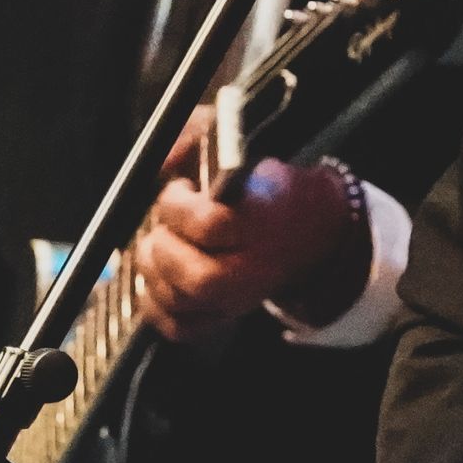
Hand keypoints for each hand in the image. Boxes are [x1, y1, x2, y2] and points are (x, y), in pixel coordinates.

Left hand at [135, 109, 359, 342]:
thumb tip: (159, 157)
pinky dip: (157, 308)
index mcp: (263, 218)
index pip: (213, 224)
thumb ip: (195, 134)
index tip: (180, 187)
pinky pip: (181, 327)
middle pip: (199, 277)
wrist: (308, 229)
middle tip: (162, 227)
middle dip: (166, 249)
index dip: (180, 206)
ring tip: (158, 247)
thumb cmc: (265, 185)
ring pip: (184, 303)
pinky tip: (159, 279)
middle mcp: (255, 265)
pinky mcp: (224, 317)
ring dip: (154, 273)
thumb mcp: (240, 143)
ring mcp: (240, 298)